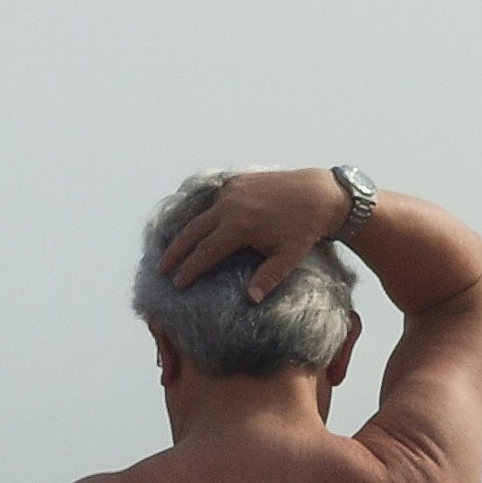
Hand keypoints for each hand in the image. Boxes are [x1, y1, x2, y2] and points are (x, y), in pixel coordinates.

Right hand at [157, 166, 352, 302]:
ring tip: (174, 249)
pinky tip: (198, 226)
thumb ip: (267, 278)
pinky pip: (213, 201)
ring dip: (186, 233)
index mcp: (239, 226)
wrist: (318, 193)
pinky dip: (202, 215)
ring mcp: (232, 191)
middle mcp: (229, 206)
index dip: (189, 269)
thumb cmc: (305, 228)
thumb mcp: (288, 257)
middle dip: (176, 252)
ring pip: (201, 215)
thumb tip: (249, 300)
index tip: (177, 283)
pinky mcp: (238, 182)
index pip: (205, 253)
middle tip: (163, 268)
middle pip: (193, 232)